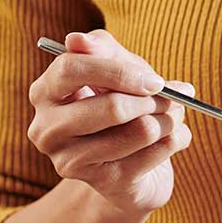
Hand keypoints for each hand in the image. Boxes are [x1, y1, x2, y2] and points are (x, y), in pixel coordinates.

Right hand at [27, 29, 192, 215]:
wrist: (131, 166)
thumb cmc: (122, 105)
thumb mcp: (115, 69)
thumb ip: (102, 49)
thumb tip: (77, 39)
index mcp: (44, 93)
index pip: (72, 69)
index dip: (120, 71)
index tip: (154, 80)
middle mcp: (46, 129)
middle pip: (113, 107)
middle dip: (155, 100)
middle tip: (175, 98)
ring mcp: (70, 160)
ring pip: (142, 131)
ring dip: (170, 120)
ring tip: (173, 117)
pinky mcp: (102, 183)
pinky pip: (157, 152)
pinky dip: (177, 139)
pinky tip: (172, 138)